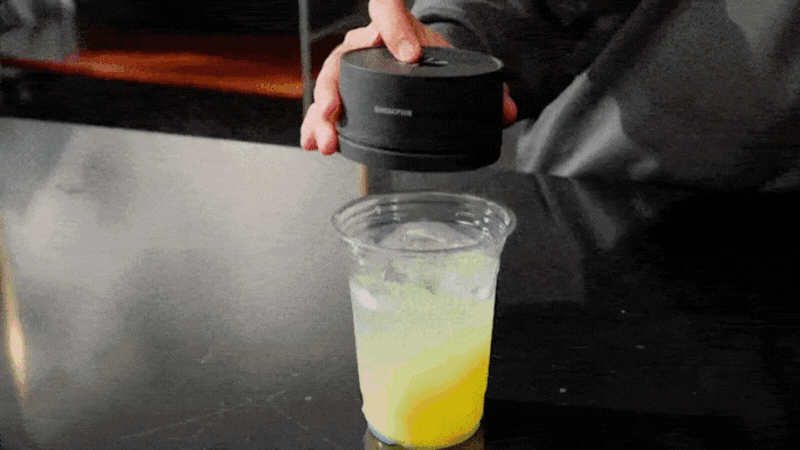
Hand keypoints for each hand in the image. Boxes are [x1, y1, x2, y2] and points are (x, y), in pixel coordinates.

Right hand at [301, 0, 516, 154]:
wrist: (410, 54)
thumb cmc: (423, 53)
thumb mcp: (449, 60)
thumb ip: (479, 82)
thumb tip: (508, 108)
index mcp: (392, 27)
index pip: (388, 12)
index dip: (395, 30)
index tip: (410, 53)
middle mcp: (364, 45)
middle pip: (342, 60)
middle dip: (335, 89)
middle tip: (334, 110)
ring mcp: (350, 69)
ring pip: (328, 86)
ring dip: (321, 116)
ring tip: (324, 141)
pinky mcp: (344, 92)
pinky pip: (324, 106)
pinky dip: (316, 126)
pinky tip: (313, 143)